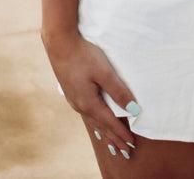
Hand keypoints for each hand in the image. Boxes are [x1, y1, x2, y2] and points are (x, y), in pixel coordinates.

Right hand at [44, 31, 139, 158]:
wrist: (60, 42)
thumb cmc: (84, 54)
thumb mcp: (104, 72)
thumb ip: (119, 91)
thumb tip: (133, 110)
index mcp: (89, 103)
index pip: (110, 124)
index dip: (122, 134)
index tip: (132, 145)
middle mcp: (81, 105)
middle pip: (101, 126)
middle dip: (114, 139)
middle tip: (125, 152)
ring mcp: (74, 99)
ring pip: (93, 121)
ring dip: (105, 133)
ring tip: (112, 144)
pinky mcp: (72, 91)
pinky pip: (87, 114)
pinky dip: (96, 122)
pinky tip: (95, 122)